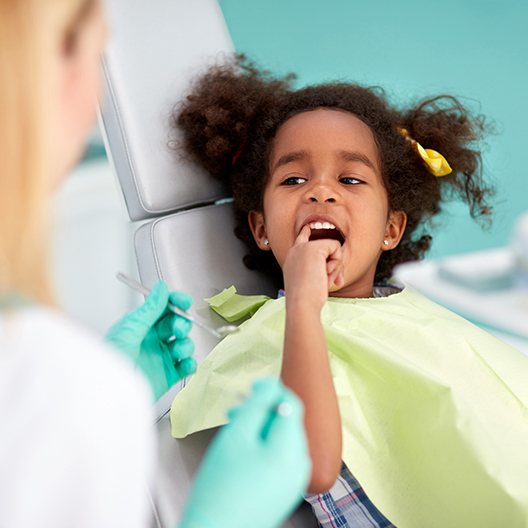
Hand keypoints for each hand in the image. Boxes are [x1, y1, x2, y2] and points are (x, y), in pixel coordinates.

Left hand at [106, 281, 195, 398]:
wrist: (108, 395)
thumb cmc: (110, 362)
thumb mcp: (130, 329)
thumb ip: (149, 309)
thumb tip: (161, 288)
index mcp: (140, 326)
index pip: (162, 308)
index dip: (175, 302)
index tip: (184, 301)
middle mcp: (151, 340)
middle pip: (176, 325)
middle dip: (182, 324)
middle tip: (179, 330)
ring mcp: (160, 358)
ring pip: (183, 344)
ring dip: (186, 344)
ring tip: (179, 350)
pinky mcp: (167, 376)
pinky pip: (186, 366)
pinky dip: (190, 363)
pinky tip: (186, 364)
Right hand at [179, 379, 310, 527]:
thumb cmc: (220, 488)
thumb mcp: (237, 435)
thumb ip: (257, 404)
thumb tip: (272, 384)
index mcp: (292, 450)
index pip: (291, 403)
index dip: (271, 390)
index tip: (252, 386)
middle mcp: (300, 465)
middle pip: (286, 422)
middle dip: (261, 412)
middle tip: (236, 409)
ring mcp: (294, 480)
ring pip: (281, 439)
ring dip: (260, 428)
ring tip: (235, 430)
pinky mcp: (285, 490)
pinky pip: (279, 457)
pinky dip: (263, 447)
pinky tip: (241, 450)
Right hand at [282, 224, 343, 312]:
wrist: (302, 303)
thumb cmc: (306, 299)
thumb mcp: (311, 281)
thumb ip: (318, 269)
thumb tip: (335, 265)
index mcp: (292, 259)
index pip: (299, 240)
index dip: (305, 233)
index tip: (308, 227)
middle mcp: (296, 250)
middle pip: (324, 247)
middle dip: (333, 264)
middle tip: (331, 281)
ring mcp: (304, 247)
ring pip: (332, 248)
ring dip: (335, 267)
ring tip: (324, 279)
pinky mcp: (313, 247)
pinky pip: (336, 247)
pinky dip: (336, 263)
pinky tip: (326, 273)